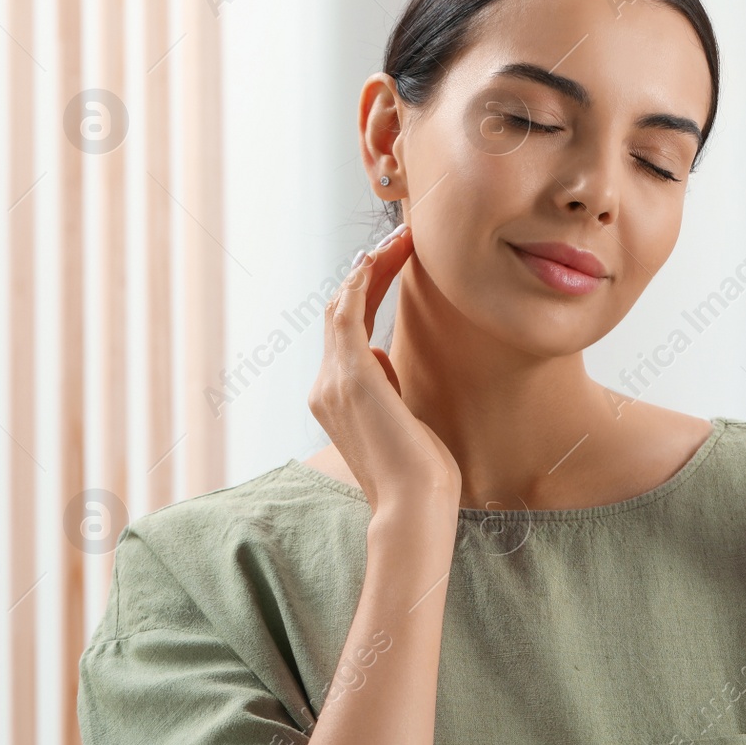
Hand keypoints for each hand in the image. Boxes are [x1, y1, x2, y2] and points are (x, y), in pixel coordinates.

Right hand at [309, 223, 461, 522]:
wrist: (415, 506)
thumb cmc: (420, 472)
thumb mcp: (401, 418)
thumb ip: (386, 387)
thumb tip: (382, 357)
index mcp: (336, 398)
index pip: (346, 331)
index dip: (366, 292)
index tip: (394, 263)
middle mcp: (325, 386)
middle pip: (340, 311)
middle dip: (369, 271)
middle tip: (403, 239)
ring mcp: (334, 382)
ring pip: (343, 306)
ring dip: (371, 267)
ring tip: (401, 239)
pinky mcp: (351, 378)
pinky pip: (348, 314)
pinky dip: (363, 281)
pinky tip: (384, 257)